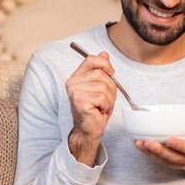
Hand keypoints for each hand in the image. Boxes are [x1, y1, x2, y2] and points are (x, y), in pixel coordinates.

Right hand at [65, 52, 116, 166]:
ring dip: (109, 99)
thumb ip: (101, 70)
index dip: (104, 64)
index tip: (111, 73)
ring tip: (102, 106)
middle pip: (101, 74)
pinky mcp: (79, 100)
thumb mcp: (101, 87)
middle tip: (105, 100)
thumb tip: (104, 54)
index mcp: (76, 77)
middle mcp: (72, 82)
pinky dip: (106, 106)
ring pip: (104, 87)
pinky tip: (99, 111)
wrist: (89, 130)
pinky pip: (102, 98)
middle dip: (110, 88)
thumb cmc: (95, 110)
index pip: (91, 59)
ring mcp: (75, 91)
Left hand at [134, 112, 184, 184]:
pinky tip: (141, 147)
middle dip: (160, 151)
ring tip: (139, 144)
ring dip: (151, 153)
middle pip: (174, 157)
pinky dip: (150, 155)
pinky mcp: (174, 165)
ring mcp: (182, 164)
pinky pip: (162, 161)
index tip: (169, 140)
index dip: (180, 146)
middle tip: (148, 143)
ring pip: (166, 161)